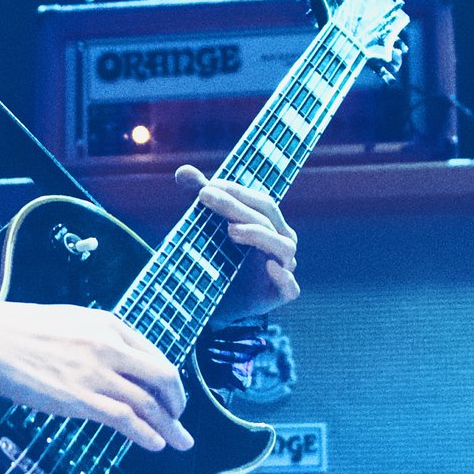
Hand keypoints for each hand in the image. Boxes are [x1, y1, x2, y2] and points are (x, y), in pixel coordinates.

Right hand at [0, 297, 192, 452]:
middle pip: (162, 377)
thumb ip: (98, 339)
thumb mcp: (72, 320)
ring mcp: (97, 373)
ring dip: (169, 426)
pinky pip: (124, 418)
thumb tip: (115, 364)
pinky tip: (154, 444)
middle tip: (180, 419)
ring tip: (180, 441)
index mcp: (108, 325)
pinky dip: (145, 434)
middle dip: (178, 402)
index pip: (153, 354)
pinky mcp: (80, 398)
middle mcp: (110, 347)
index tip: (170, 395)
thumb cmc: (20, 330)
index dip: (168, 379)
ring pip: (148, 403)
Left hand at [176, 165, 299, 320]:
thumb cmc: (218, 259)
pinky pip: (290, 287)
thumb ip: (200, 198)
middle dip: (236, 206)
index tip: (206, 186)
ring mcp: (283, 269)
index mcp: (270, 224)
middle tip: (206, 197)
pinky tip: (269, 267)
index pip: (261, 201)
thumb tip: (183, 170)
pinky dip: (283, 277)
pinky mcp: (279, 296)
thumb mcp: (206, 227)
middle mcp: (280, 243)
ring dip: (259, 235)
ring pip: (284, 247)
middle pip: (267, 219)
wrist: (214, 303)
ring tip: (230, 230)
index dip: (236, 191)